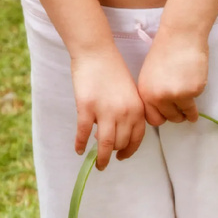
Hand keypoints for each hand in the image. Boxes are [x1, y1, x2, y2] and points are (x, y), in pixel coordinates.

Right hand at [70, 49, 145, 170]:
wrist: (97, 54)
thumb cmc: (113, 71)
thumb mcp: (130, 94)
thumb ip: (129, 113)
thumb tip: (118, 133)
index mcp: (138, 110)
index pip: (137, 138)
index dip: (130, 150)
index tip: (123, 156)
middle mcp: (125, 114)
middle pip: (120, 143)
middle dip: (113, 154)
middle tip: (106, 159)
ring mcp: (105, 112)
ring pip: (104, 144)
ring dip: (101, 157)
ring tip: (97, 164)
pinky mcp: (86, 108)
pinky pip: (83, 133)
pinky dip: (80, 144)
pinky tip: (78, 150)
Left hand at [137, 26, 208, 125]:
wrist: (180, 37)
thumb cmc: (165, 52)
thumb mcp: (149, 76)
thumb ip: (153, 94)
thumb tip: (162, 109)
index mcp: (145, 93)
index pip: (153, 119)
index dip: (162, 117)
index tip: (168, 116)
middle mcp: (159, 97)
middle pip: (170, 118)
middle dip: (177, 117)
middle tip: (182, 114)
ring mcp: (177, 95)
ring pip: (185, 114)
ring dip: (189, 113)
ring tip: (191, 112)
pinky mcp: (193, 91)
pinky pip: (195, 102)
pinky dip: (195, 96)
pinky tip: (193, 85)